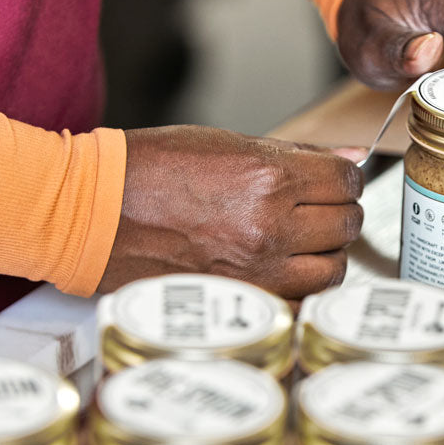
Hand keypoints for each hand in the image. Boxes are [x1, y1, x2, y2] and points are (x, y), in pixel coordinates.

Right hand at [98, 126, 364, 298]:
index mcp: (270, 177)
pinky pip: (301, 302)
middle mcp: (271, 227)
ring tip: (298, 242)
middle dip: (336, 214)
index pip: (347, 180)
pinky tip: (281, 271)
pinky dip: (301, 289)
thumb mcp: (228, 142)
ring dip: (324, 255)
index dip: (342, 178)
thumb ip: (296, 154)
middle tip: (312, 209)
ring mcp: (258, 270)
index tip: (329, 181)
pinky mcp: (242, 301)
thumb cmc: (150, 171)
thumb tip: (349, 155)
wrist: (94, 213)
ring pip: (333, 269)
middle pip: (347, 224)